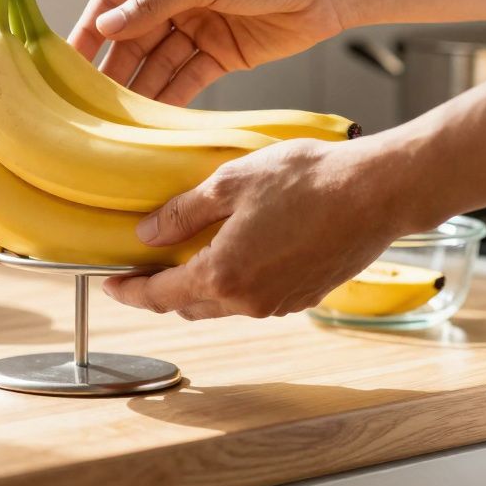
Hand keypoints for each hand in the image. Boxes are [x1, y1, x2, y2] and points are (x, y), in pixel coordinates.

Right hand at [70, 0, 347, 106]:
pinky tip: (152, 121)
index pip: (113, 2)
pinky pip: (186, 80)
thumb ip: (155, 3)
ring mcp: (196, 28)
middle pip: (132, 39)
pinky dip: (170, 99)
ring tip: (116, 121)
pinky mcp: (220, 56)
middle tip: (89, 105)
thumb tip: (106, 25)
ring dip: (139, 90)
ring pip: (157, 64)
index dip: (89, 31)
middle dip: (112, 69)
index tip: (65, 63)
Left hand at [101, 137, 427, 319]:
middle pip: (187, 306)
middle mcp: (249, 301)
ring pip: (222, 305)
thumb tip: (147, 232)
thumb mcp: (232, 183)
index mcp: (223, 275)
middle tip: (141, 268)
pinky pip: (254, 299)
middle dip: (159, 291)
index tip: (109, 283)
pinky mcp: (304, 297)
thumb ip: (183, 212)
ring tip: (185, 257)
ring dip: (198, 287)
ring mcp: (279, 304)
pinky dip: (234, 284)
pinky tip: (235, 254)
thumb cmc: (308, 180)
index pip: (159, 295)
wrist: (376, 192)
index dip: (129, 291)